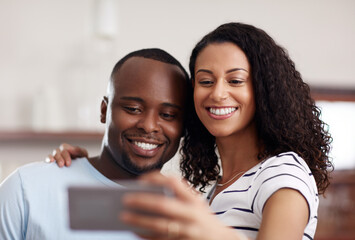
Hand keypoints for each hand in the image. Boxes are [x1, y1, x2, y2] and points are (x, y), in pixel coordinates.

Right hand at [45, 143, 87, 166]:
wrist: (81, 168)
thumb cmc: (82, 159)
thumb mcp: (83, 154)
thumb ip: (79, 150)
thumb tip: (72, 149)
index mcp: (67, 148)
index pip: (64, 148)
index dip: (65, 155)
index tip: (68, 164)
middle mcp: (60, 151)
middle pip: (57, 152)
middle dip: (59, 158)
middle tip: (62, 165)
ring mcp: (55, 156)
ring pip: (51, 155)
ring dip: (51, 158)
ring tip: (52, 162)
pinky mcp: (52, 162)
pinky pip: (47, 159)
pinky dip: (47, 160)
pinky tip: (49, 163)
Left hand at [120, 172, 245, 239]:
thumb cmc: (202, 219)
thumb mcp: (195, 204)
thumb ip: (178, 197)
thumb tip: (146, 194)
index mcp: (193, 199)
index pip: (174, 182)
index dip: (156, 178)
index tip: (140, 179)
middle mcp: (192, 214)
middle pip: (163, 205)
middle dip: (143, 202)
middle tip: (125, 199)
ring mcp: (188, 230)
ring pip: (159, 225)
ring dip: (140, 221)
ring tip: (124, 216)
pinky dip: (146, 235)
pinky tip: (135, 231)